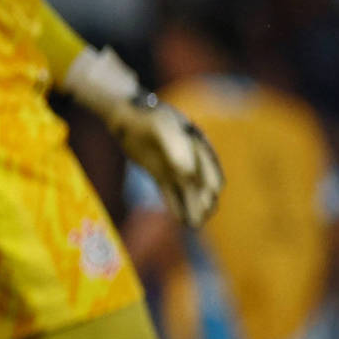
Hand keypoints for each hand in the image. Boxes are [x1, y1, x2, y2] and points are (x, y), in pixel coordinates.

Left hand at [63, 45, 223, 227]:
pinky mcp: (160, 174)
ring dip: (193, 206)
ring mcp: (174, 166)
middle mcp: (189, 156)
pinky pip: (171, 193)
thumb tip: (189, 175)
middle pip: (201, 182)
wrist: (125, 114)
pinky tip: (182, 220)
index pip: (208, 164)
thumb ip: (176, 149)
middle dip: (204, 199)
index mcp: (196, 142)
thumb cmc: (146, 117)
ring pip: (187, 190)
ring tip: (194, 224)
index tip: (213, 193)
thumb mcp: (161, 128)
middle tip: (204, 215)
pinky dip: (177, 206)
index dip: (210, 178)